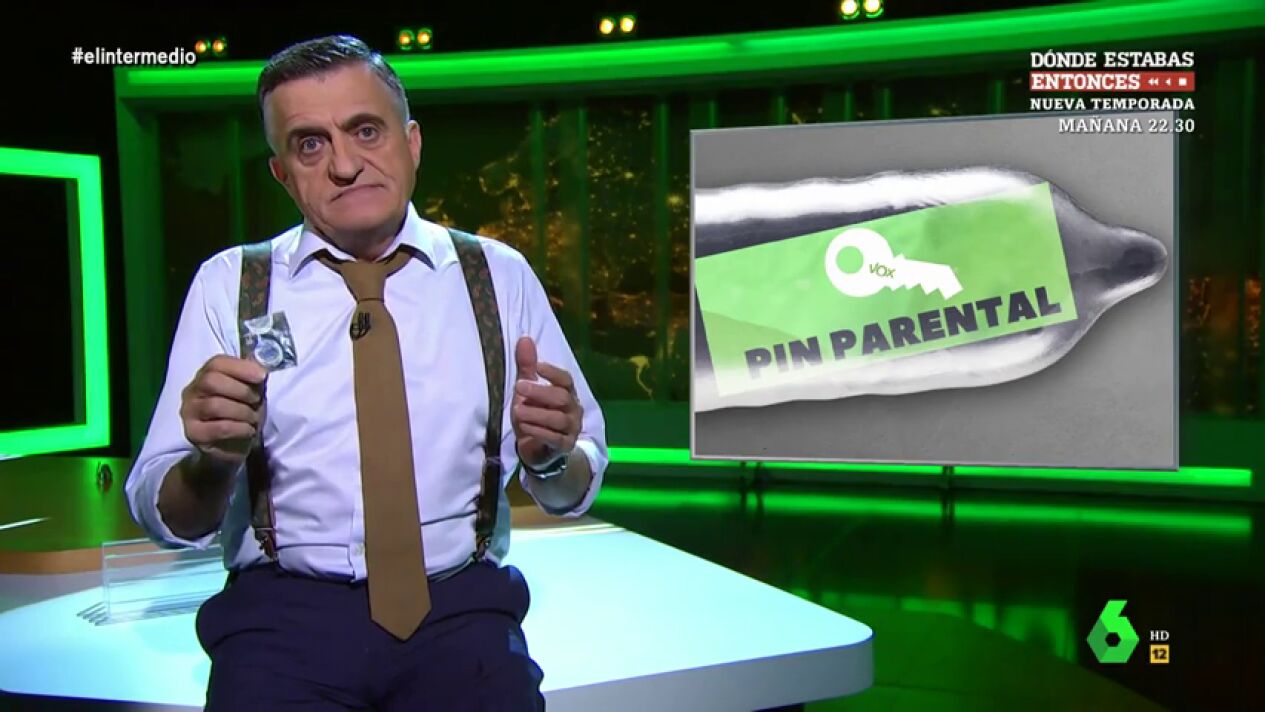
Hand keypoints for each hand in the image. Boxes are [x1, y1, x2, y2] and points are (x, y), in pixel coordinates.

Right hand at [180, 355, 266, 464]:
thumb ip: (253, 377)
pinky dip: (239, 428)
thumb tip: (261, 368)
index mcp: (206, 375)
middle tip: (257, 401)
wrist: (232, 445)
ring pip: (215, 405)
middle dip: (241, 391)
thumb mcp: (251, 390)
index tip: (262, 376)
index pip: (217, 363)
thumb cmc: (242, 411)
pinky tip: (249, 430)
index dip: (241, 368)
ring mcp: (189, 412)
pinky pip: (219, 428)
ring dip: (242, 411)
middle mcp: (192, 391)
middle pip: (211, 381)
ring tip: (254, 419)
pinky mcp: (194, 433)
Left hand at [511, 336, 582, 468]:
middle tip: (518, 387)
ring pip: (558, 419)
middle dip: (540, 392)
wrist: (537, 448)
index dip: (553, 372)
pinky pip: (554, 438)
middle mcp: (573, 409)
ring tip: (517, 411)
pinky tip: (524, 427)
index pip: (566, 380)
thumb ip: (527, 368)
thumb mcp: (527, 391)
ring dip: (536, 414)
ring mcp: (571, 429)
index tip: (537, 367)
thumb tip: (524, 338)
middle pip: (562, 398)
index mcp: (567, 393)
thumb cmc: (533, 414)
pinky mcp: (564, 446)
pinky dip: (539, 432)